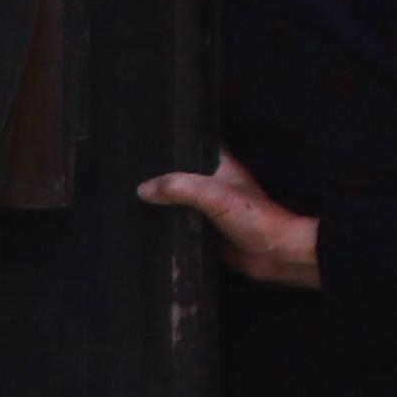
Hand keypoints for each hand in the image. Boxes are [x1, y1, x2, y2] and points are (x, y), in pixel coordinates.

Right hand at [135, 151, 320, 289]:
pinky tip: (138, 224)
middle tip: (121, 173)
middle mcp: (212, 183)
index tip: (137, 141)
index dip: (169, 142)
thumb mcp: (215, 196)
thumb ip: (180, 188)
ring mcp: (207, 208)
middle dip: (156, 176)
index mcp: (220, 165)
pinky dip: (163, 225)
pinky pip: (178, 225)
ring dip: (157, 201)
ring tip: (121, 197)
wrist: (276, 254)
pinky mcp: (204, 232)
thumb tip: (142, 189)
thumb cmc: (251, 217)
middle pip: (179, 175)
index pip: (191, 146)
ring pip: (176, 201)